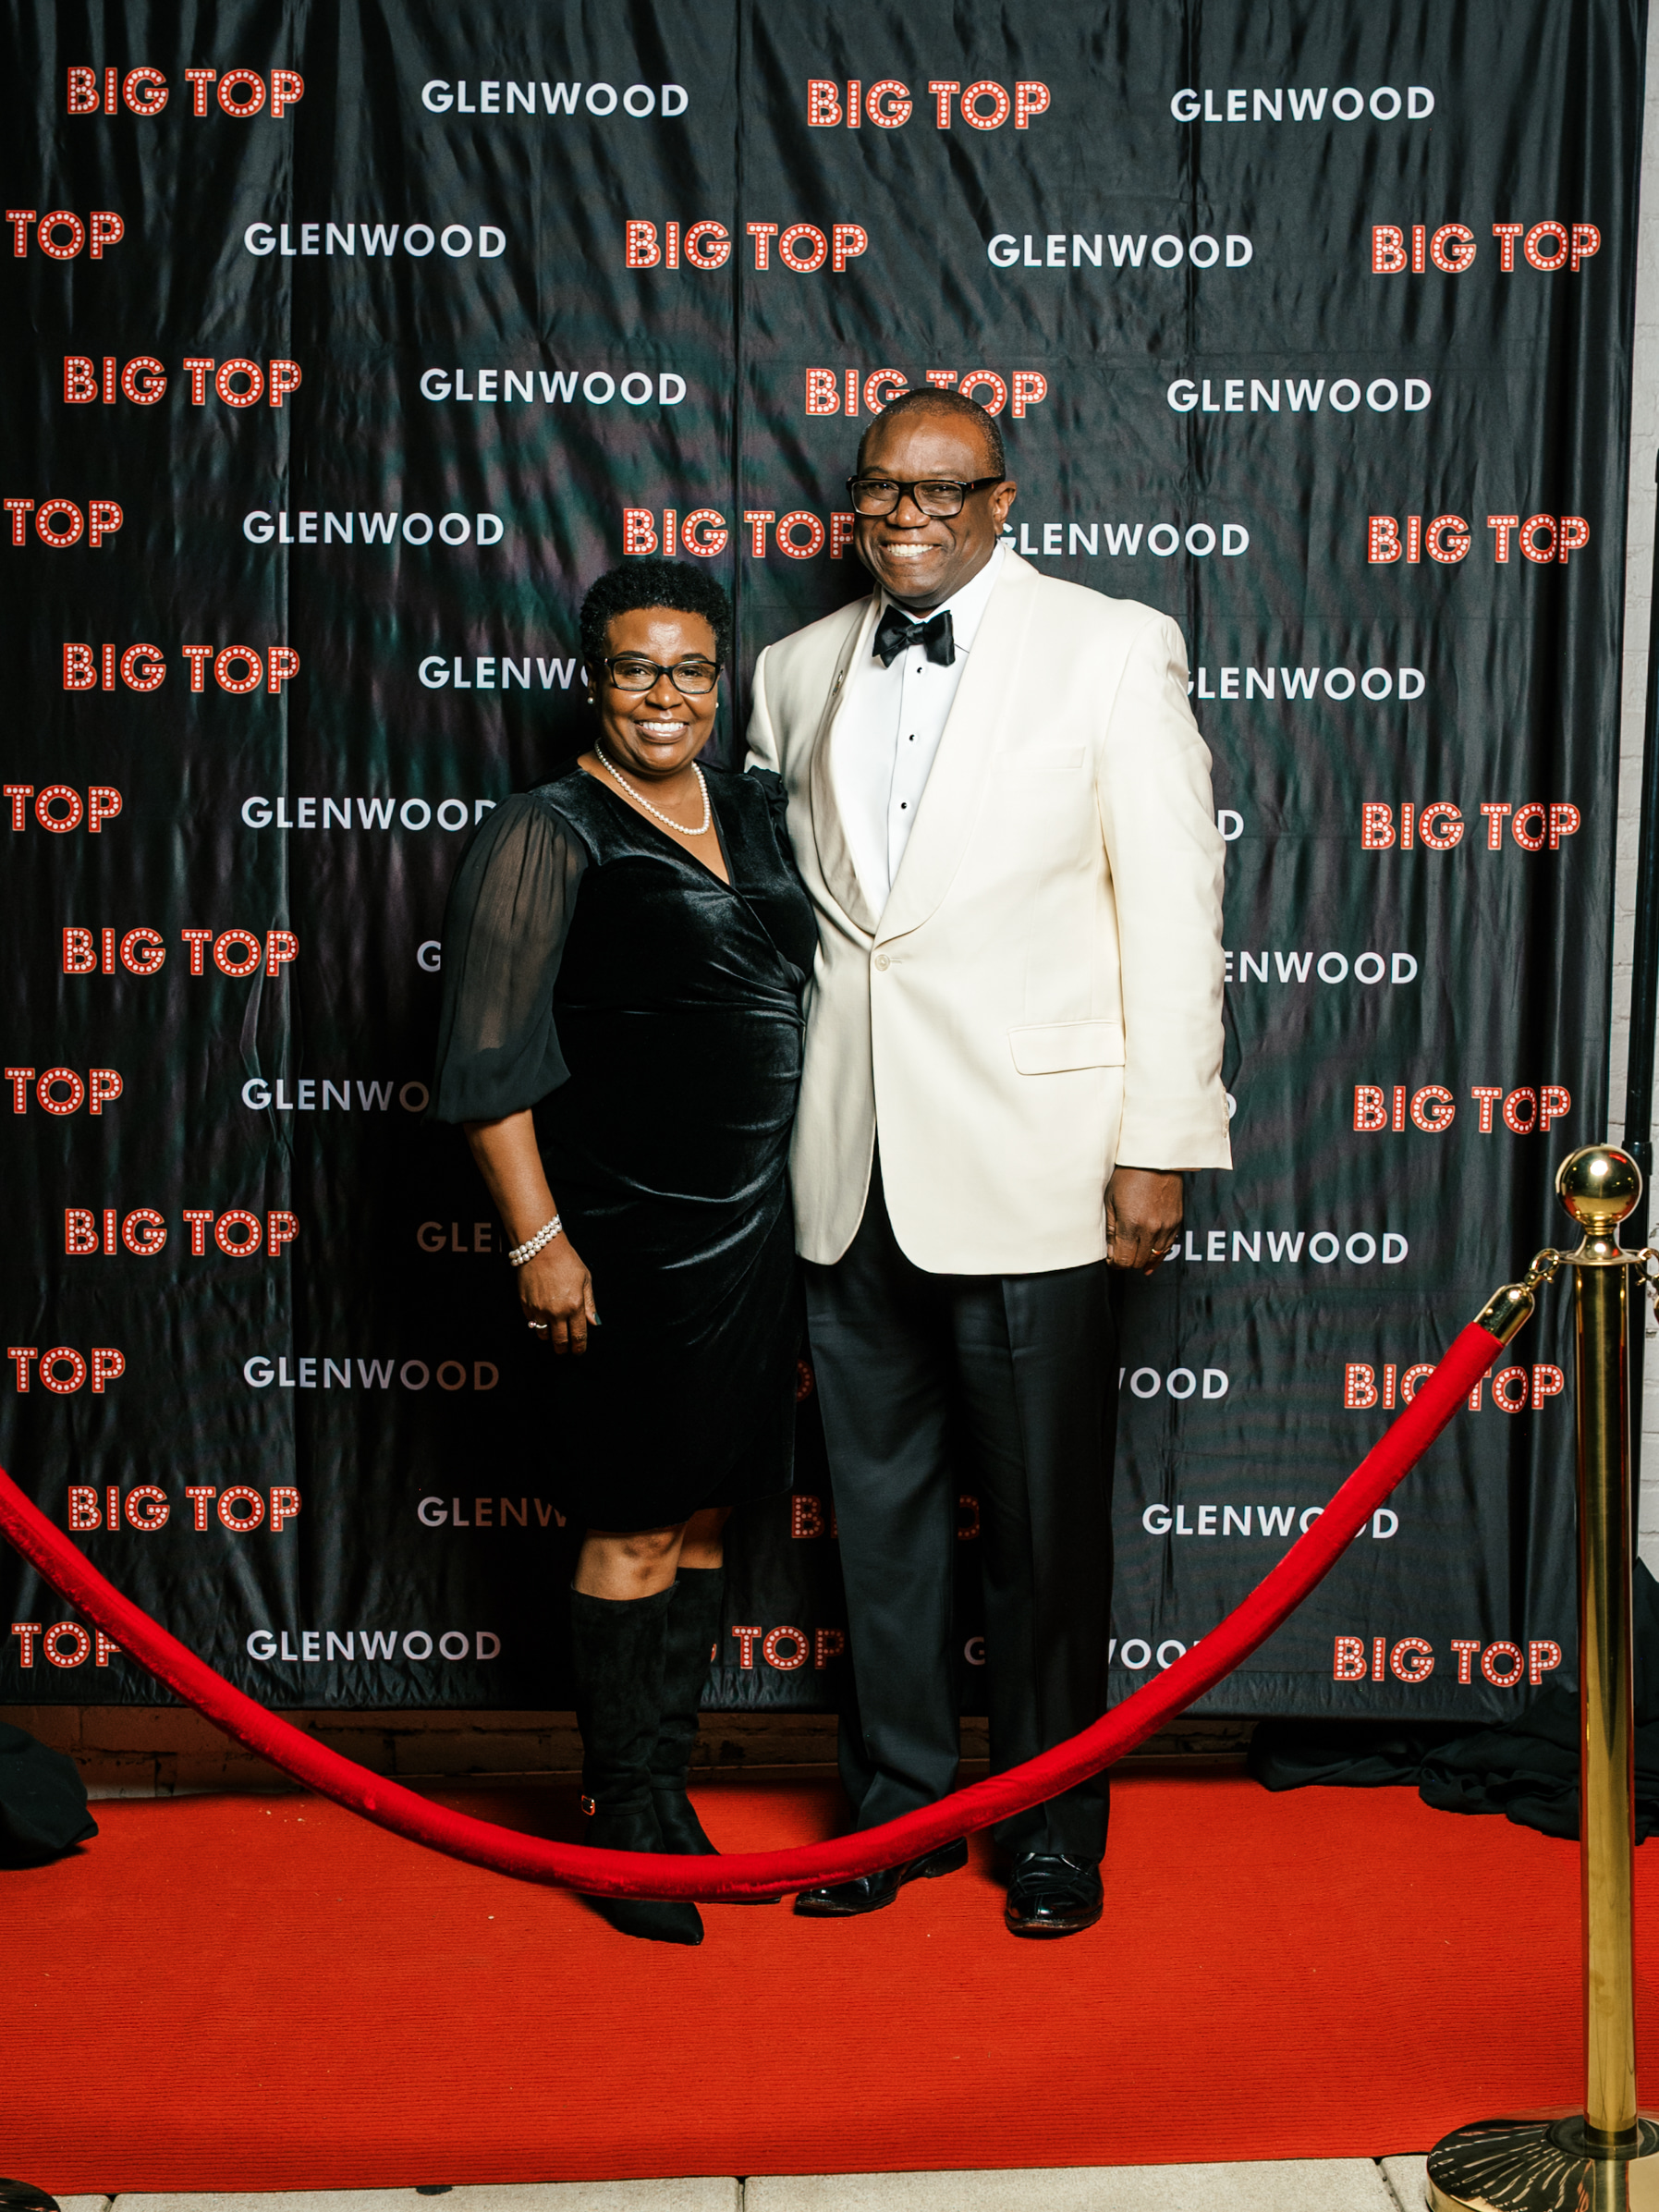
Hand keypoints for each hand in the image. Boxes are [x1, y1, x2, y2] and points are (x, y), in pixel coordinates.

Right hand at [518, 1234, 597, 1354]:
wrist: (541, 1248)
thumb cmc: (566, 1260)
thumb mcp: (585, 1279)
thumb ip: (590, 1303)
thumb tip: (595, 1322)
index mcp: (574, 1305)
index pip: (578, 1336)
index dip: (579, 1348)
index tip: (579, 1351)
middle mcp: (556, 1311)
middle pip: (560, 1341)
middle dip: (564, 1348)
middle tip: (565, 1349)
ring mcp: (539, 1310)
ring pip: (543, 1335)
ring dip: (549, 1337)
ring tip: (553, 1333)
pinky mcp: (526, 1305)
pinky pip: (532, 1323)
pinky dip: (537, 1324)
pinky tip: (542, 1318)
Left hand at [1106, 1168, 1182, 1274]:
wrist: (1156, 1158)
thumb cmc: (1129, 1174)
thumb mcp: (1111, 1200)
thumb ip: (1111, 1229)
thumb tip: (1111, 1251)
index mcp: (1131, 1223)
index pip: (1123, 1260)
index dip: (1115, 1263)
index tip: (1111, 1259)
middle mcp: (1151, 1228)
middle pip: (1138, 1262)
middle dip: (1127, 1262)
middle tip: (1120, 1256)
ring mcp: (1166, 1226)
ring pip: (1155, 1257)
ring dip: (1143, 1259)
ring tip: (1134, 1256)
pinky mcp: (1177, 1221)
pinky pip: (1168, 1247)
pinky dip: (1158, 1252)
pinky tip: (1151, 1255)